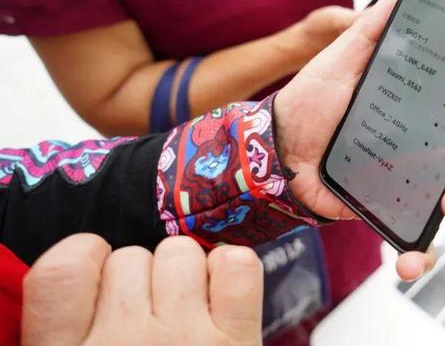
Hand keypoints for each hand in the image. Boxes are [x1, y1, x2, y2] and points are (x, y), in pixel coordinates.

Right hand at [22, 234, 262, 345]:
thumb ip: (70, 338)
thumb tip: (92, 287)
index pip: (63, 270)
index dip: (85, 259)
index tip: (99, 278)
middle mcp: (120, 342)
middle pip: (130, 258)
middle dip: (143, 281)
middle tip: (151, 321)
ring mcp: (182, 340)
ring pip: (180, 253)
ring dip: (186, 276)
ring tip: (187, 317)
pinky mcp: (235, 341)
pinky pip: (235, 265)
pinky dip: (231, 274)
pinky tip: (223, 305)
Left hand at [274, 0, 444, 280]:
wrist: (272, 145)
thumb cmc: (309, 99)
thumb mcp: (339, 60)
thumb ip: (367, 33)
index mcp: (416, 112)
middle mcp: (417, 148)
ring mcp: (401, 181)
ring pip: (441, 202)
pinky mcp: (378, 208)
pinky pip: (405, 234)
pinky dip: (414, 254)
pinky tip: (410, 265)